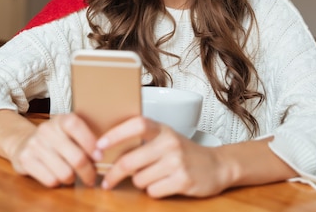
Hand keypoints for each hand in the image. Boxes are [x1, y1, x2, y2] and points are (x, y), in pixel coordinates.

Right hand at [9, 113, 98, 186]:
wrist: (23, 142)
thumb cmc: (55, 140)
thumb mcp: (67, 132)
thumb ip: (83, 139)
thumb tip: (100, 157)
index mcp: (60, 120)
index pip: (76, 127)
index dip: (90, 143)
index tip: (99, 157)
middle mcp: (46, 130)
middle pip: (76, 157)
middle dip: (88, 172)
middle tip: (91, 177)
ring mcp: (34, 145)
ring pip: (65, 173)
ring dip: (72, 179)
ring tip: (72, 176)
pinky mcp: (25, 160)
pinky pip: (50, 180)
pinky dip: (58, 183)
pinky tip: (57, 177)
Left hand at [95, 117, 229, 197]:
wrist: (217, 165)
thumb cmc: (184, 152)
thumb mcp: (165, 137)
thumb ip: (142, 139)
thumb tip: (106, 149)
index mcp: (162, 129)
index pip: (136, 125)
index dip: (115, 134)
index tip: (98, 145)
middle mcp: (170, 143)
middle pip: (130, 160)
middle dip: (114, 174)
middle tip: (107, 181)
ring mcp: (177, 162)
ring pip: (139, 179)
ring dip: (140, 182)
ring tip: (152, 177)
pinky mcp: (183, 181)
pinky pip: (153, 191)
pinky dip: (153, 190)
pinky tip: (164, 184)